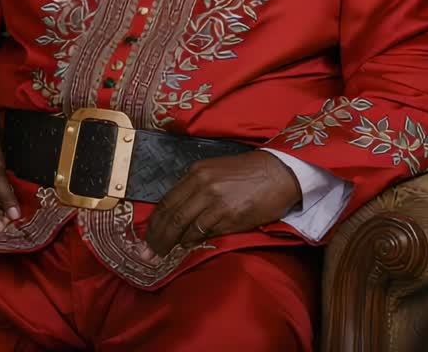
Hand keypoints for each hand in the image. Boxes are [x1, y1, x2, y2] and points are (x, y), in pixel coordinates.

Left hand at [143, 151, 301, 258]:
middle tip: (146, 253)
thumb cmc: (250, 174)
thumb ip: (197, 189)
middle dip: (156, 236)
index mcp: (196, 172)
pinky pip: (203, 231)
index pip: (167, 200)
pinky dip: (191, 241)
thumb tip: (179, 215)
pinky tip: (186, 246)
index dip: (154, 221)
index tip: (146, 236)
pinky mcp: (228, 214)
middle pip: (171, 214)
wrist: (280, 172)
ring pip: (182, 224)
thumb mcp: (217, 172)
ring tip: (161, 255)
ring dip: (170, 243)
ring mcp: (214, 199)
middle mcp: (201, 184)